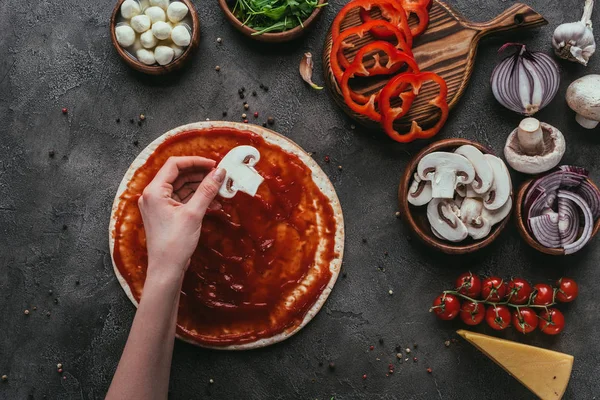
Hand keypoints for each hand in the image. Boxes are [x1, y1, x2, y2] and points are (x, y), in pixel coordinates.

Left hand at [138, 156, 225, 283]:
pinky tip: (212, 201)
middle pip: (178, 175)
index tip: (213, 164)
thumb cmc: (174, 244)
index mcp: (154, 191)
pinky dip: (195, 198)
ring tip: (218, 188)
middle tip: (218, 175)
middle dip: (199, 174)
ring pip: (181, 187)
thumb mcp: (194, 214)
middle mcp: (153, 195)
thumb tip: (219, 172)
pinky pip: (181, 199)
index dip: (195, 162)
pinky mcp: (165, 214)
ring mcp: (158, 205)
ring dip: (199, 186)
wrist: (166, 269)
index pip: (175, 165)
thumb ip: (207, 190)